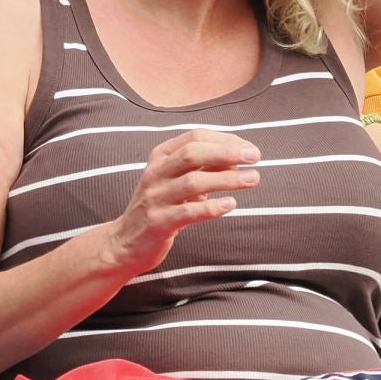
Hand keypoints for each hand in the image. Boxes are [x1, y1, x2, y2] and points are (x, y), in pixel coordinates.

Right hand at [105, 131, 259, 273]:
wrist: (125, 242)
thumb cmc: (160, 207)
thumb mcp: (175, 181)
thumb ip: (201, 168)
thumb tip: (237, 160)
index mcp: (160, 156)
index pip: (195, 137)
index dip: (225, 139)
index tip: (250, 149)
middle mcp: (155, 173)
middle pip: (193, 153)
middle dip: (227, 152)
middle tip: (255, 157)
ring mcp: (155, 197)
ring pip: (193, 181)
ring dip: (227, 179)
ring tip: (253, 179)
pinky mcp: (158, 222)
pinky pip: (188, 212)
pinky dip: (212, 207)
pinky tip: (231, 204)